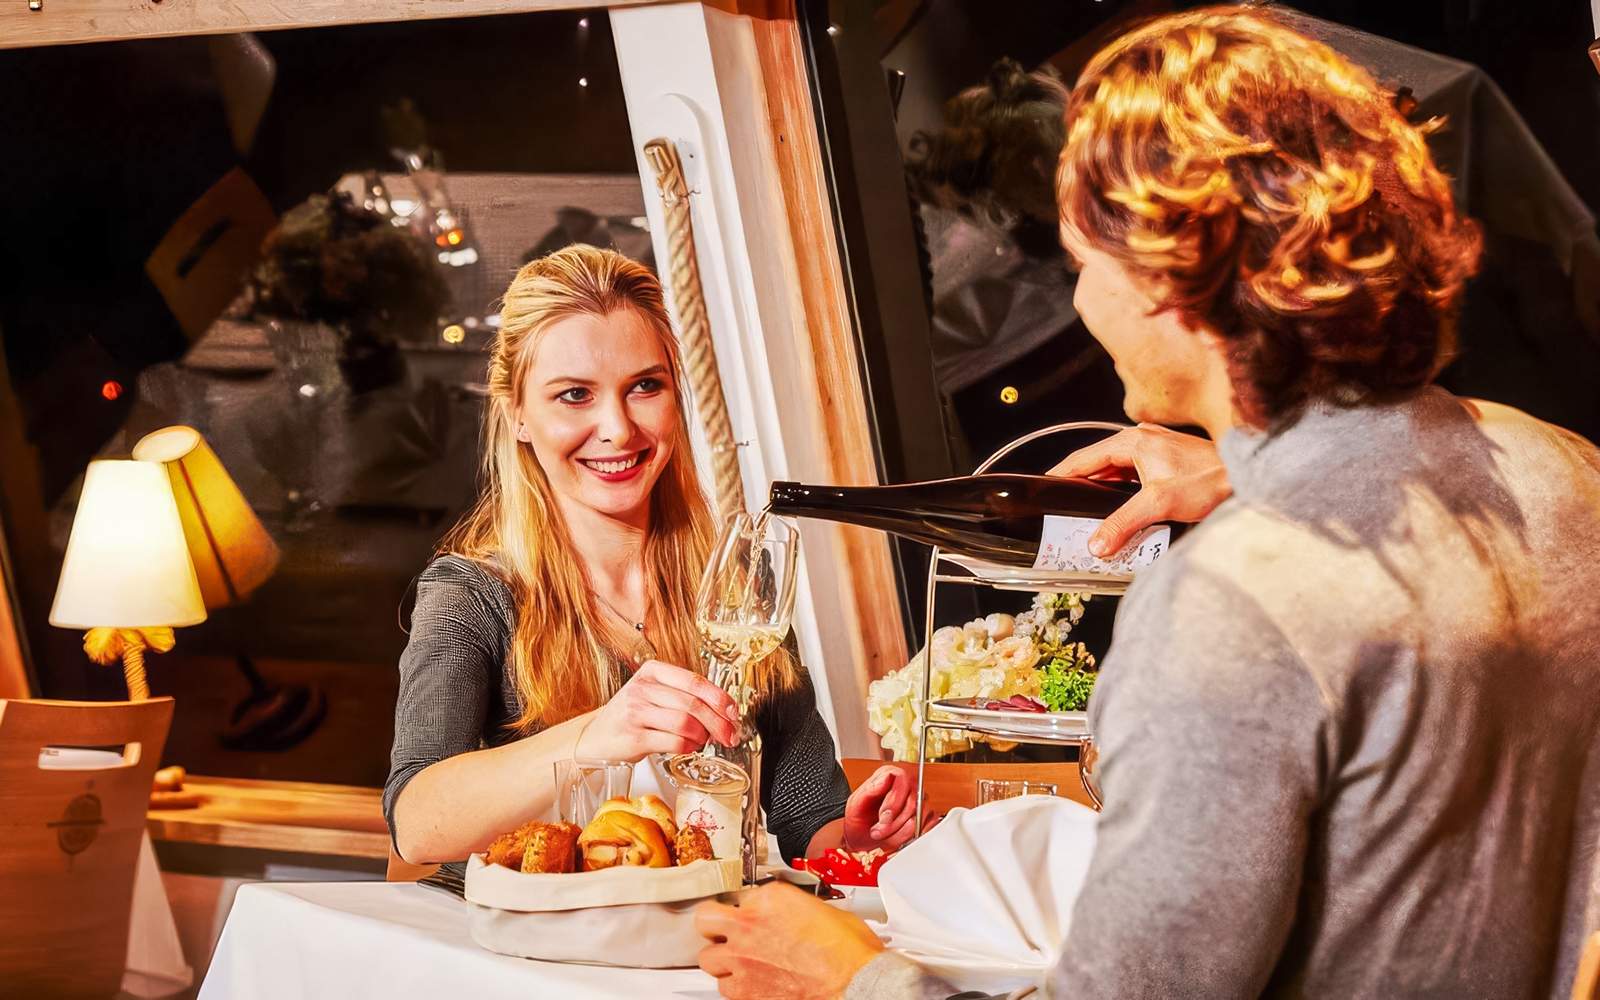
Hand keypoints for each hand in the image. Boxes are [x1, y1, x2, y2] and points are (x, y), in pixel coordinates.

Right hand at [577, 659, 740, 761]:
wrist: (596, 737)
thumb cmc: (631, 716)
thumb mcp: (654, 695)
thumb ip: (684, 697)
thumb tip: (723, 712)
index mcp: (652, 671)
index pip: (694, 681)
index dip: (719, 697)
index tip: (733, 712)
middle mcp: (642, 688)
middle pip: (693, 703)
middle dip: (718, 722)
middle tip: (729, 735)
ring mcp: (636, 711)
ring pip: (685, 722)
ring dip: (702, 735)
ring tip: (704, 740)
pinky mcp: (634, 736)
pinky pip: (673, 742)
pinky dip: (688, 747)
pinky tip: (689, 747)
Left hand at [696, 882, 884, 999]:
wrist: (856, 984)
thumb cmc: (850, 953)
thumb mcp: (828, 911)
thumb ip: (798, 908)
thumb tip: (796, 915)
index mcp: (770, 898)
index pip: (742, 896)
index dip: (750, 908)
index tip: (756, 915)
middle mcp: (749, 925)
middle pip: (706, 919)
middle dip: (716, 925)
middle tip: (726, 931)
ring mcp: (742, 959)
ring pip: (708, 957)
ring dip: (723, 959)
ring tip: (739, 962)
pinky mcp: (743, 991)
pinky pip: (723, 988)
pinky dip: (734, 987)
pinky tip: (750, 985)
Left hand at [842, 765, 918, 852]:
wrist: (860, 837)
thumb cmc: (857, 818)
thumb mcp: (855, 804)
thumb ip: (871, 788)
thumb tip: (887, 776)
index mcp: (890, 775)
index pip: (903, 781)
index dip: (894, 802)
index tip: (882, 817)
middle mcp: (907, 786)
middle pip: (913, 803)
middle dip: (893, 824)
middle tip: (877, 832)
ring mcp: (917, 803)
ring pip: (918, 819)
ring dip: (898, 833)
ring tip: (882, 836)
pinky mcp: (922, 819)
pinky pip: (924, 829)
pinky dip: (907, 838)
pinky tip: (894, 839)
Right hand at [1049, 424, 1230, 555]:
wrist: (1246, 475)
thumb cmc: (1209, 480)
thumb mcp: (1159, 504)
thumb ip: (1123, 523)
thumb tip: (1096, 543)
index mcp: (1132, 442)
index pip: (1083, 457)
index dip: (1061, 474)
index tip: (1045, 487)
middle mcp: (1140, 440)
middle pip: (1098, 463)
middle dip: (1080, 485)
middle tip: (1063, 506)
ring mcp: (1154, 448)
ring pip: (1116, 469)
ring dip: (1102, 489)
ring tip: (1086, 510)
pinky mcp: (1166, 460)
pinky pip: (1133, 473)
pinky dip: (1121, 489)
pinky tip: (1120, 507)